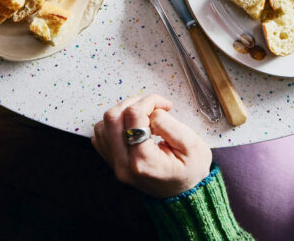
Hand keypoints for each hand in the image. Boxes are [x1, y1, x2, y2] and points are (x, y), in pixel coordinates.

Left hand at [92, 94, 211, 198]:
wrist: (184, 192)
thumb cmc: (190, 169)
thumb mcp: (192, 145)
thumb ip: (169, 124)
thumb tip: (150, 112)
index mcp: (144, 161)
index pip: (133, 115)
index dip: (149, 101)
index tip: (165, 105)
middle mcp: (124, 165)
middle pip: (112, 117)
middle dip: (134, 102)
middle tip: (153, 107)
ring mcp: (115, 165)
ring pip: (103, 124)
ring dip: (123, 112)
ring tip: (144, 116)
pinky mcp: (112, 162)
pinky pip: (101, 135)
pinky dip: (115, 124)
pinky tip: (133, 126)